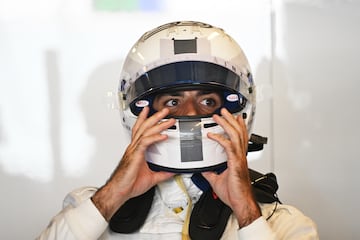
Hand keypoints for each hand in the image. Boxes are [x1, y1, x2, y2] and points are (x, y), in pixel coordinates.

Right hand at [92, 107, 174, 220]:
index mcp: (137, 150)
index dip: (145, 119)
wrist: (120, 191)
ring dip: (158, 124)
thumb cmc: (129, 184)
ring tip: (168, 119)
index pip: (141, 130)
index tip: (150, 112)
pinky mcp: (135, 155)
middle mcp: (135, 147)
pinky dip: (155, 137)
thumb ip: (162, 174)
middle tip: (165, 110)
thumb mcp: (151, 178)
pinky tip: (164, 135)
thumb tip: (172, 172)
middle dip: (155, 117)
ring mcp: (134, 150)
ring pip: (146, 131)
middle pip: (145, 127)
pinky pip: (146, 142)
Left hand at [202, 108, 260, 227]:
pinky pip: (228, 147)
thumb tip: (202, 168)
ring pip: (235, 135)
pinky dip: (220, 138)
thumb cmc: (234, 193)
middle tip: (223, 111)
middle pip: (238, 132)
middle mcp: (239, 156)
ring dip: (226, 124)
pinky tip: (212, 135)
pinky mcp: (235, 163)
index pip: (239, 138)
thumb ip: (210, 172)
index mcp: (237, 158)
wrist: (240, 203)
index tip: (234, 117)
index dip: (237, 126)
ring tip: (218, 116)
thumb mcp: (217, 179)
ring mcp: (238, 159)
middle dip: (230, 119)